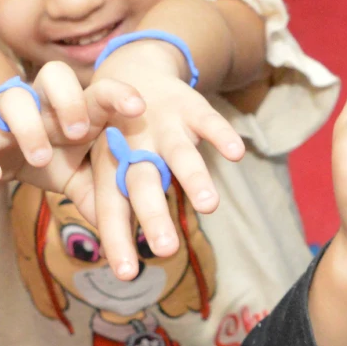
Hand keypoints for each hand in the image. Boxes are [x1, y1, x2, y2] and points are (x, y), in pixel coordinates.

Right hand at [0, 62, 138, 192]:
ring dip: (28, 126)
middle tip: (79, 132)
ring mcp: (7, 112)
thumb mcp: (79, 178)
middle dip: (69, 100)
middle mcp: (42, 102)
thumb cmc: (53, 158)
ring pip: (13, 98)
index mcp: (77, 109)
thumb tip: (127, 224)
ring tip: (41, 158)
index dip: (118, 95)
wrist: (1, 152)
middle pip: (55, 75)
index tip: (138, 108)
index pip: (99, 92)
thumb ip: (101, 195)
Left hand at [73, 42, 245, 280]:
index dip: (117, 238)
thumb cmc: (123, 137)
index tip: (126, 274)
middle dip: (153, 215)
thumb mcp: (110, 166)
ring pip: (178, 153)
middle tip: (164, 250)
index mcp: (112, 165)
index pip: (111, 206)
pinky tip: (236, 154)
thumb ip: (113, 208)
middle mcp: (135, 146)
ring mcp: (164, 126)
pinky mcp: (190, 107)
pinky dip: (221, 135)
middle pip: (143, 183)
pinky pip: (209, 120)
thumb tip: (117, 264)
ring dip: (193, 177)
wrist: (134, 70)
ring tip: (209, 205)